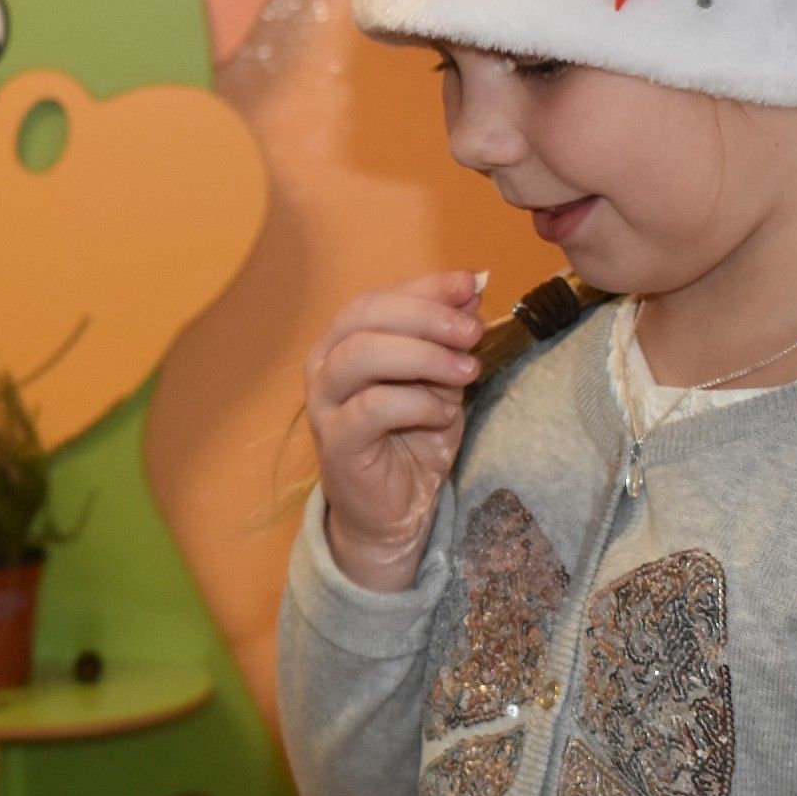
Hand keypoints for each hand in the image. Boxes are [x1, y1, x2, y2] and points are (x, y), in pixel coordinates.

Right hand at [305, 271, 485, 591]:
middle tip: (472, 331)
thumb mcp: (441, 378)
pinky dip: (416, 402)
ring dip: (423, 355)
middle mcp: (325, 363)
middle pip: (365, 316)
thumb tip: (472, 286)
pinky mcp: (335, 441)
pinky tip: (443, 411)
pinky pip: (372, 407)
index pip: (379, 296)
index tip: (469, 285)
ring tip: (467, 370)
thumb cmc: (413, 438)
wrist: (395, 510)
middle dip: (426, 316)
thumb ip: (448, 335)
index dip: (425, 287)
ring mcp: (324, 402)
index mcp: (345, 339)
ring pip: (362, 354)